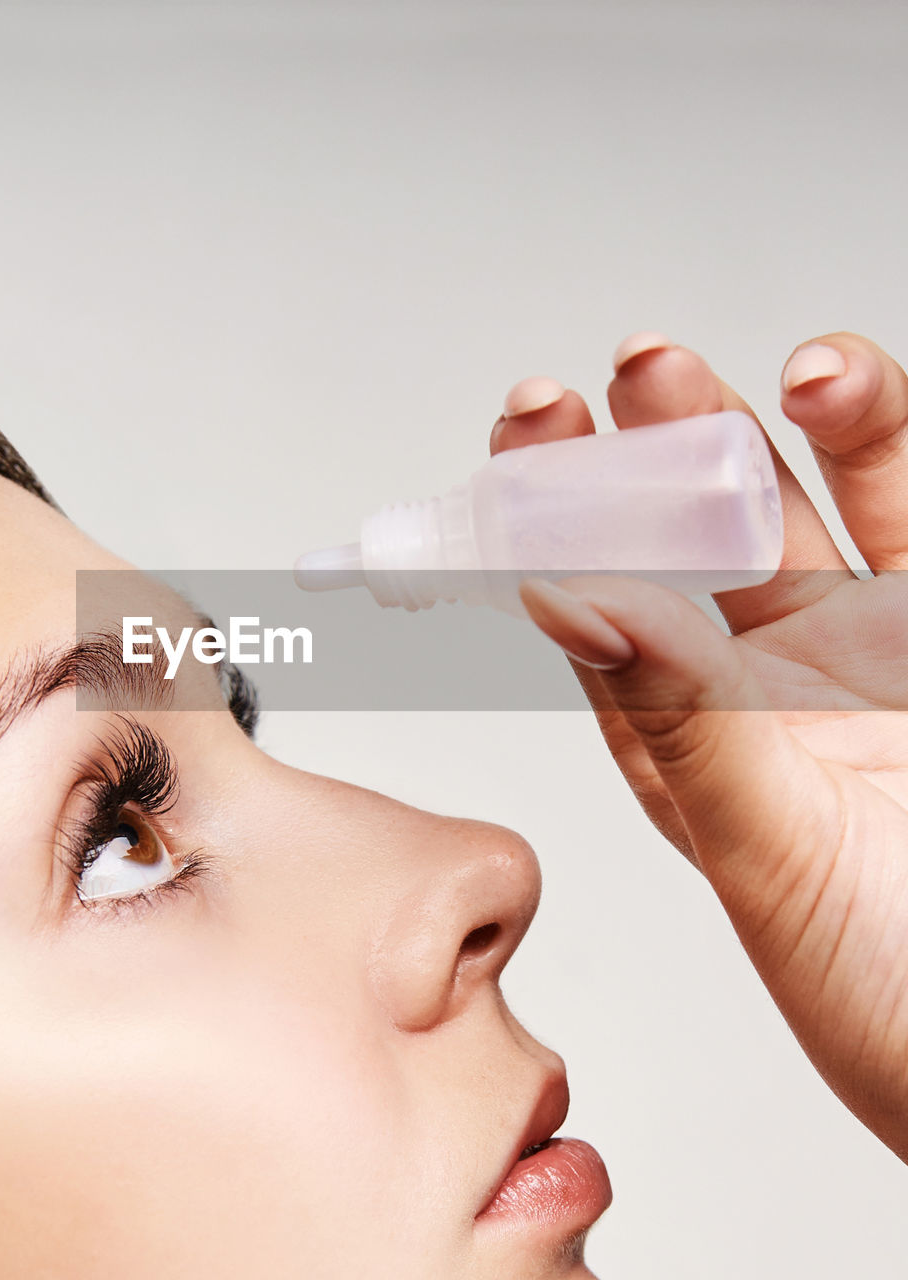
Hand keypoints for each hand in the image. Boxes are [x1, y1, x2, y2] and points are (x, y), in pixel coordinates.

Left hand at [491, 331, 907, 1162]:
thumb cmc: (883, 992)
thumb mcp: (764, 848)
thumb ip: (680, 719)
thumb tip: (556, 596)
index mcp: (683, 731)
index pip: (596, 595)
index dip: (549, 512)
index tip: (517, 431)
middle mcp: (768, 677)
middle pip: (698, 530)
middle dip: (655, 444)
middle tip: (618, 374)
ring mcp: (871, 648)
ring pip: (821, 500)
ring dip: (785, 422)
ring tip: (762, 370)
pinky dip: (885, 439)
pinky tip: (839, 385)